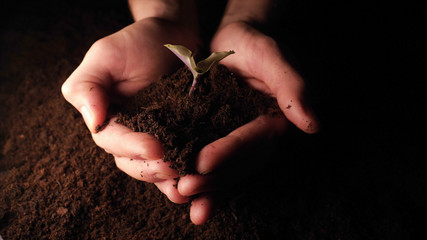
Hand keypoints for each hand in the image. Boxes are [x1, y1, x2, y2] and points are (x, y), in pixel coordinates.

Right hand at [61, 17, 199, 203]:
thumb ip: (88, 85)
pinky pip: (179, 159)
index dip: (132, 147)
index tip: (154, 146)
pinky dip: (186, 173)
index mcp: (107, 118)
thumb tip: (92, 121)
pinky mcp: (179, 137)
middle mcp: (129, 133)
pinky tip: (199, 180)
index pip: (112, 140)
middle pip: (132, 161)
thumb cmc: (138, 42)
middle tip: (174, 167)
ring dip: (169, 179)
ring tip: (187, 185)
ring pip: (155, 167)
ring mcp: (155, 137)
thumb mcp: (106, 55)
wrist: (175, 37)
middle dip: (153, 167)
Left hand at [177, 21, 318, 223]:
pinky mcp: (219, 140)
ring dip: (204, 189)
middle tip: (185, 189)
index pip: (253, 141)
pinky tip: (174, 189)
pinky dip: (196, 178)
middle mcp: (258, 137)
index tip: (202, 163)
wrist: (232, 44)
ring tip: (179, 197)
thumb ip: (291, 86)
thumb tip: (312, 125)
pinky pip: (209, 164)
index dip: (229, 153)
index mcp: (275, 121)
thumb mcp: (271, 56)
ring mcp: (238, 142)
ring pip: (225, 172)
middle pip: (239, 165)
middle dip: (213, 180)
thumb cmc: (253, 45)